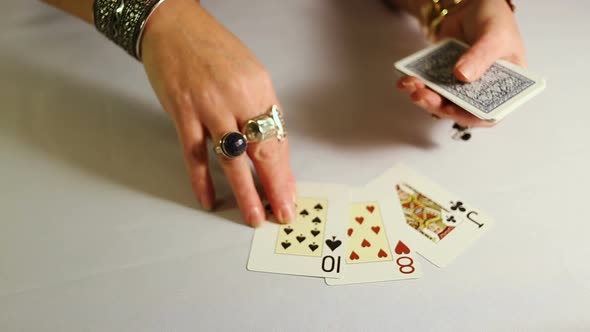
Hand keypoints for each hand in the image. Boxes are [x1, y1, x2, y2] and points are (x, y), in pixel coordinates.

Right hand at [140, 0, 295, 225]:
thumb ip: (259, 110)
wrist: (173, 26)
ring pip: (231, 158)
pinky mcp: (182, 113)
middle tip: (282, 213)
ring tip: (254, 216)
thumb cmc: (212, 49)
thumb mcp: (249, 73)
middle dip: (275, 187)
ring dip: (245, 191)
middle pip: (262, 151)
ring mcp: (208, 107)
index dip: (285, 170)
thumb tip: (268, 148)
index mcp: (259, 88)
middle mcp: (237, 98)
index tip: (290, 193)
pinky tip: (208, 199)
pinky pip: (194, 154)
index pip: (279, 137)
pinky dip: (200, 180)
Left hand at [397, 0, 526, 126]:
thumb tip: (462, 76)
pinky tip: (404, 81)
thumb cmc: (493, 19)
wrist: (471, 5)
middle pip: (459, 109)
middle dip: (438, 106)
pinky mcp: (441, 76)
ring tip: (411, 85)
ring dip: (423, 96)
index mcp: (504, 85)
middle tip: (421, 96)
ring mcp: (459, 85)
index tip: (451, 110)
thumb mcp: (494, 35)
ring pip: (440, 100)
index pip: (489, 113)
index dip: (470, 117)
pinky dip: (414, 85)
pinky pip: (428, 86)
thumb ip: (481, 56)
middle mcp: (481, 90)